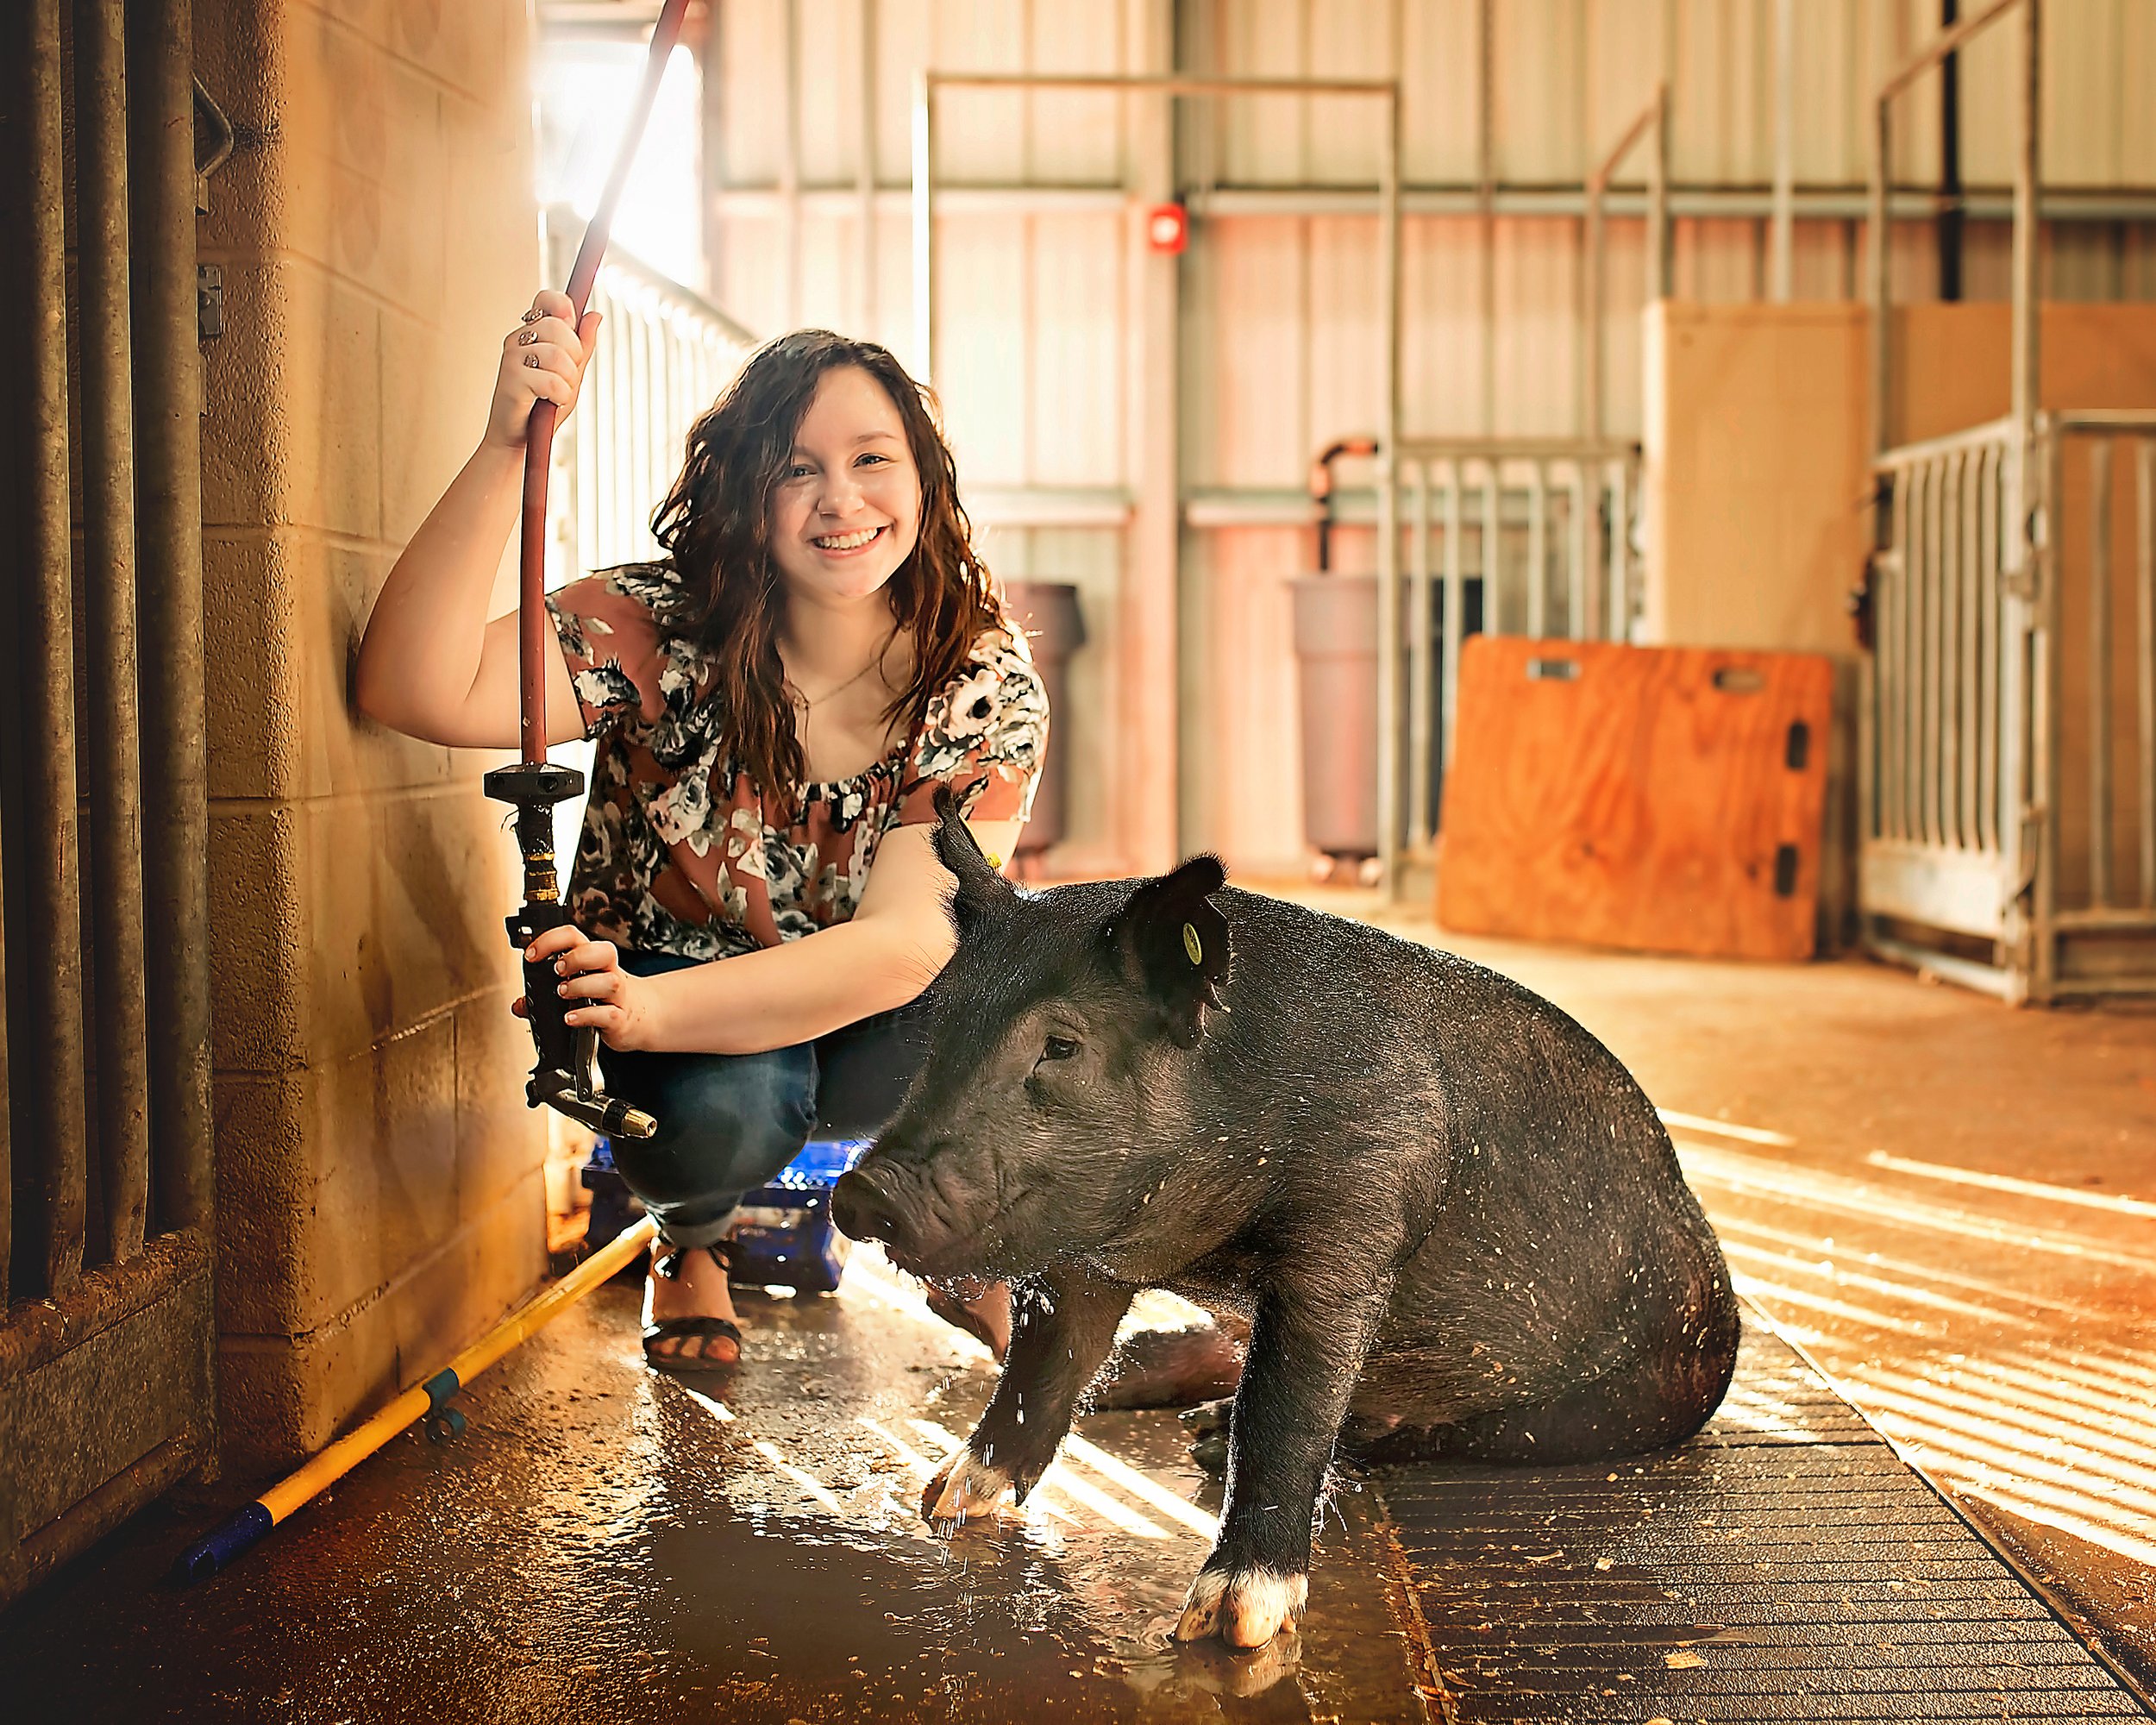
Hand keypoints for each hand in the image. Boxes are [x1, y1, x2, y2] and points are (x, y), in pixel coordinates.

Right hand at [483, 288, 599, 450]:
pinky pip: (553, 381)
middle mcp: (518, 339)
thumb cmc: (543, 406)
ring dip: (568, 381)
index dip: (564, 306)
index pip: (546, 299)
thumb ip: (583, 346)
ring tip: (557, 393)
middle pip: (559, 327)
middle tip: (565, 377)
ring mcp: (511, 357)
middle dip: (574, 356)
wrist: (518, 439)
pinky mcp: (511, 378)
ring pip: (558, 355)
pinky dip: (560, 396)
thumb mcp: (571, 374)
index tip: (571, 324)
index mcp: (531, 333)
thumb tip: (595, 315)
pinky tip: (550, 401)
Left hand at [513, 926, 662, 1051]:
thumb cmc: (605, 999)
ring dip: (581, 986)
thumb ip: (545, 995)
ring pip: (609, 982)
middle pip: (603, 952)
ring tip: (563, 993)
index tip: (531, 955)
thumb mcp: (577, 989)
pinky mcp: (620, 1018)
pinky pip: (608, 1014)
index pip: (574, 936)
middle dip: (576, 957)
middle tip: (557, 969)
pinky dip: (586, 1015)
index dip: (551, 940)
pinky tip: (569, 1017)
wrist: (639, 1017)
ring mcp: (617, 995)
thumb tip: (519, 1004)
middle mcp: (608, 973)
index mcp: (593, 959)